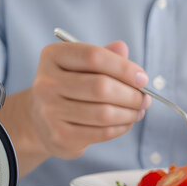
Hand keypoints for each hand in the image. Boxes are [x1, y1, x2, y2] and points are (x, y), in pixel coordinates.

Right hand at [28, 40, 150, 159]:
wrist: (41, 121)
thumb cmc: (70, 87)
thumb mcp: (82, 66)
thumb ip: (104, 56)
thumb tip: (123, 49)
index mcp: (53, 56)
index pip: (94, 56)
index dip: (124, 67)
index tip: (142, 78)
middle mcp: (46, 83)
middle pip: (100, 86)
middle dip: (131, 94)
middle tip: (145, 98)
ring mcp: (50, 112)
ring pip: (103, 113)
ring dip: (129, 113)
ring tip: (139, 110)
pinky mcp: (59, 136)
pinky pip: (100, 132)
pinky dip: (120, 128)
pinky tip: (126, 122)